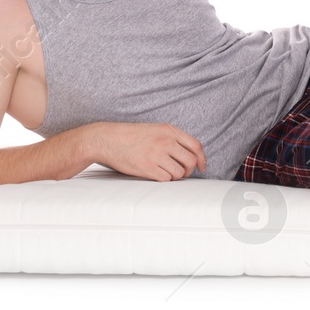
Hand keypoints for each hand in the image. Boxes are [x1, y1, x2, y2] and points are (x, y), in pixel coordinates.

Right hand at [87, 122, 207, 181]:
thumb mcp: (155, 129)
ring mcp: (157, 154)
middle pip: (190, 161)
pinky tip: (156, 174)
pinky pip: (166, 179)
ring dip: (176, 176)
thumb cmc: (131, 135)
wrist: (108, 139)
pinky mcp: (147, 167)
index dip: (202, 158)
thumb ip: (173, 138)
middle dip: (189, 170)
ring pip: (179, 173)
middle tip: (182, 173)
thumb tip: (192, 155)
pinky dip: (164, 179)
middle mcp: (165, 141)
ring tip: (166, 172)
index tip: (202, 166)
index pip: (196, 146)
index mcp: (169, 130)